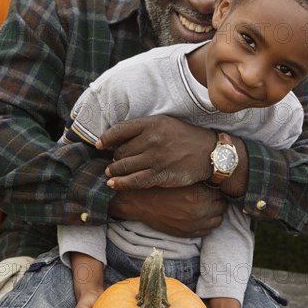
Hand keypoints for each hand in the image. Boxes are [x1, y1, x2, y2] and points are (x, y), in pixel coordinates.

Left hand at [96, 115, 216, 189]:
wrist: (208, 152)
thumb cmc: (184, 137)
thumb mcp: (165, 123)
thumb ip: (142, 128)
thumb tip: (116, 139)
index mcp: (152, 123)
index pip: (119, 130)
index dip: (105, 139)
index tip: (99, 145)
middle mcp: (152, 139)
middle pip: (120, 150)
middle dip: (114, 157)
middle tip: (114, 161)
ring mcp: (156, 157)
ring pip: (124, 165)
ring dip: (114, 170)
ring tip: (111, 172)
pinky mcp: (160, 174)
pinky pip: (134, 180)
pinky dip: (120, 183)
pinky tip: (113, 184)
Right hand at [109, 184, 226, 237]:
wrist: (140, 202)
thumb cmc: (159, 186)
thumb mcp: (181, 177)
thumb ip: (199, 179)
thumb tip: (215, 177)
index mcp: (200, 195)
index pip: (222, 193)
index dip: (218, 188)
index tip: (214, 186)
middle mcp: (200, 211)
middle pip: (222, 207)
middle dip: (218, 201)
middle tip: (212, 195)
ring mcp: (194, 224)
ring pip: (218, 220)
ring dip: (215, 213)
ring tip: (208, 206)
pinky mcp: (187, 233)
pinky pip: (207, 231)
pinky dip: (208, 224)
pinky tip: (202, 216)